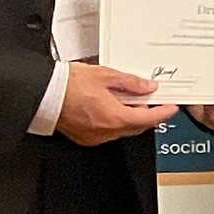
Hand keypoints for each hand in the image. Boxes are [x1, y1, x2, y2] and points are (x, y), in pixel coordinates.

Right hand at [57, 63, 175, 146]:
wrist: (43, 93)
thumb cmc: (67, 85)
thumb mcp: (105, 75)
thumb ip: (130, 83)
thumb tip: (147, 87)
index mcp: (114, 117)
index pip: (149, 119)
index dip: (163, 113)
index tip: (171, 107)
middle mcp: (106, 132)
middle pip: (136, 126)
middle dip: (147, 115)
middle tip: (152, 101)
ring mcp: (95, 137)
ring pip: (122, 130)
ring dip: (129, 118)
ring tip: (129, 101)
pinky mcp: (84, 138)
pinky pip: (107, 132)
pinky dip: (114, 122)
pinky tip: (112, 109)